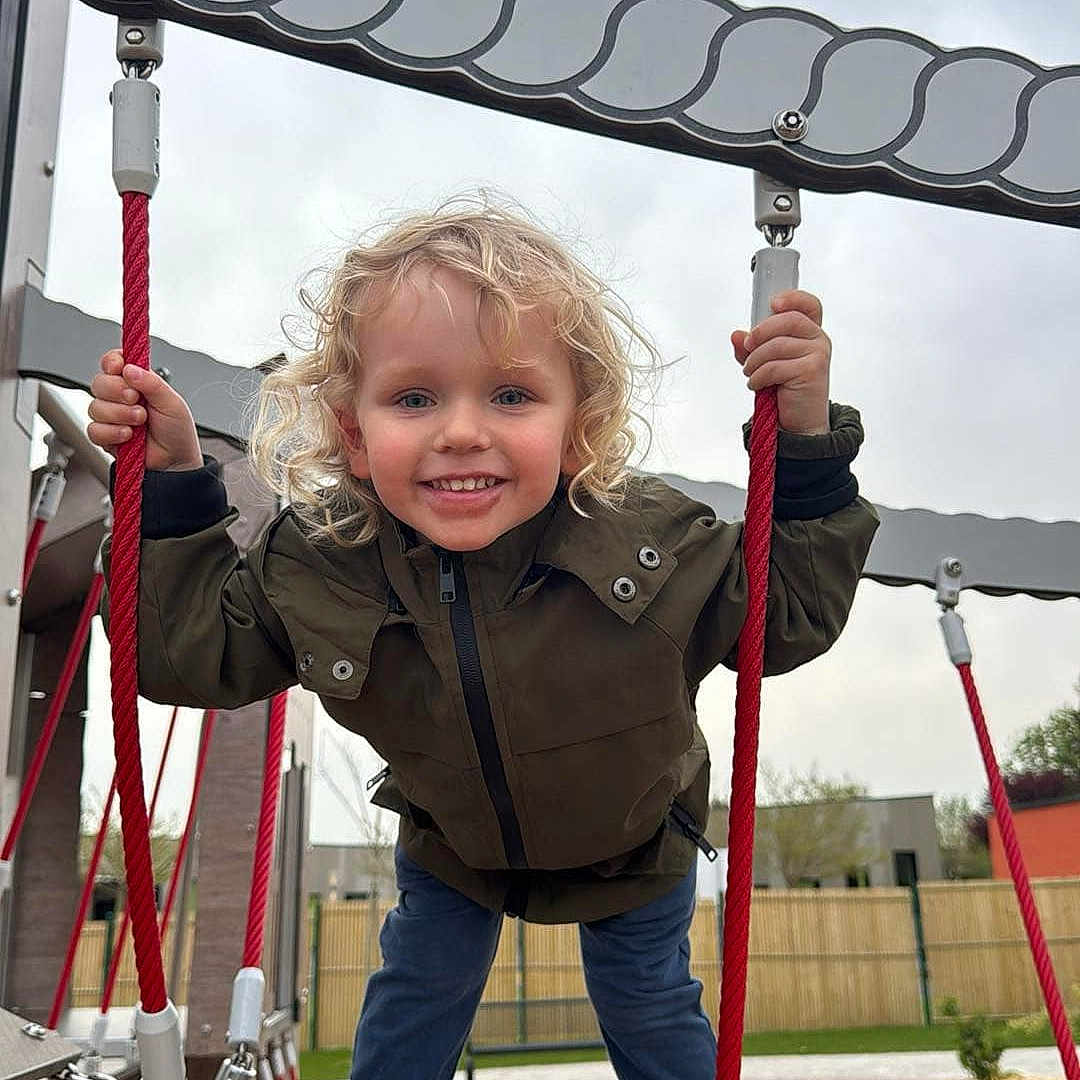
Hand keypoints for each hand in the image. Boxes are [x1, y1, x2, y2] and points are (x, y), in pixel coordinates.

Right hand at [87, 349, 203, 470]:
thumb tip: (130, 368)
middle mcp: (120, 396)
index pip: (113, 362)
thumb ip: (152, 383)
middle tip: (137, 400)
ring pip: (95, 407)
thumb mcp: (171, 402)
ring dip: (119, 414)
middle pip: (99, 382)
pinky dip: (112, 432)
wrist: (176, 460)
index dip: (112, 362)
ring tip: (140, 421)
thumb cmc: (176, 429)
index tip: (119, 367)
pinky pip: (94, 429)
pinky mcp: (105, 436)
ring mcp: (111, 416)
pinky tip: (128, 436)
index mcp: (136, 382)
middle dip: (118, 391)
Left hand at [731, 289, 829, 434]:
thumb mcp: (765, 363)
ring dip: (754, 361)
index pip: (808, 305)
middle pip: (787, 320)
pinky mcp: (812, 370)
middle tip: (747, 347)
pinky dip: (758, 377)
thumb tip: (736, 335)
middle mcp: (818, 339)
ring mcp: (818, 354)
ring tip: (751, 372)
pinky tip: (757, 384)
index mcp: (809, 332)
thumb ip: (751, 347)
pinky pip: (775, 366)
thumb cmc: (785, 389)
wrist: (799, 422)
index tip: (773, 304)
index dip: (792, 298)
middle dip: (760, 333)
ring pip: (776, 345)